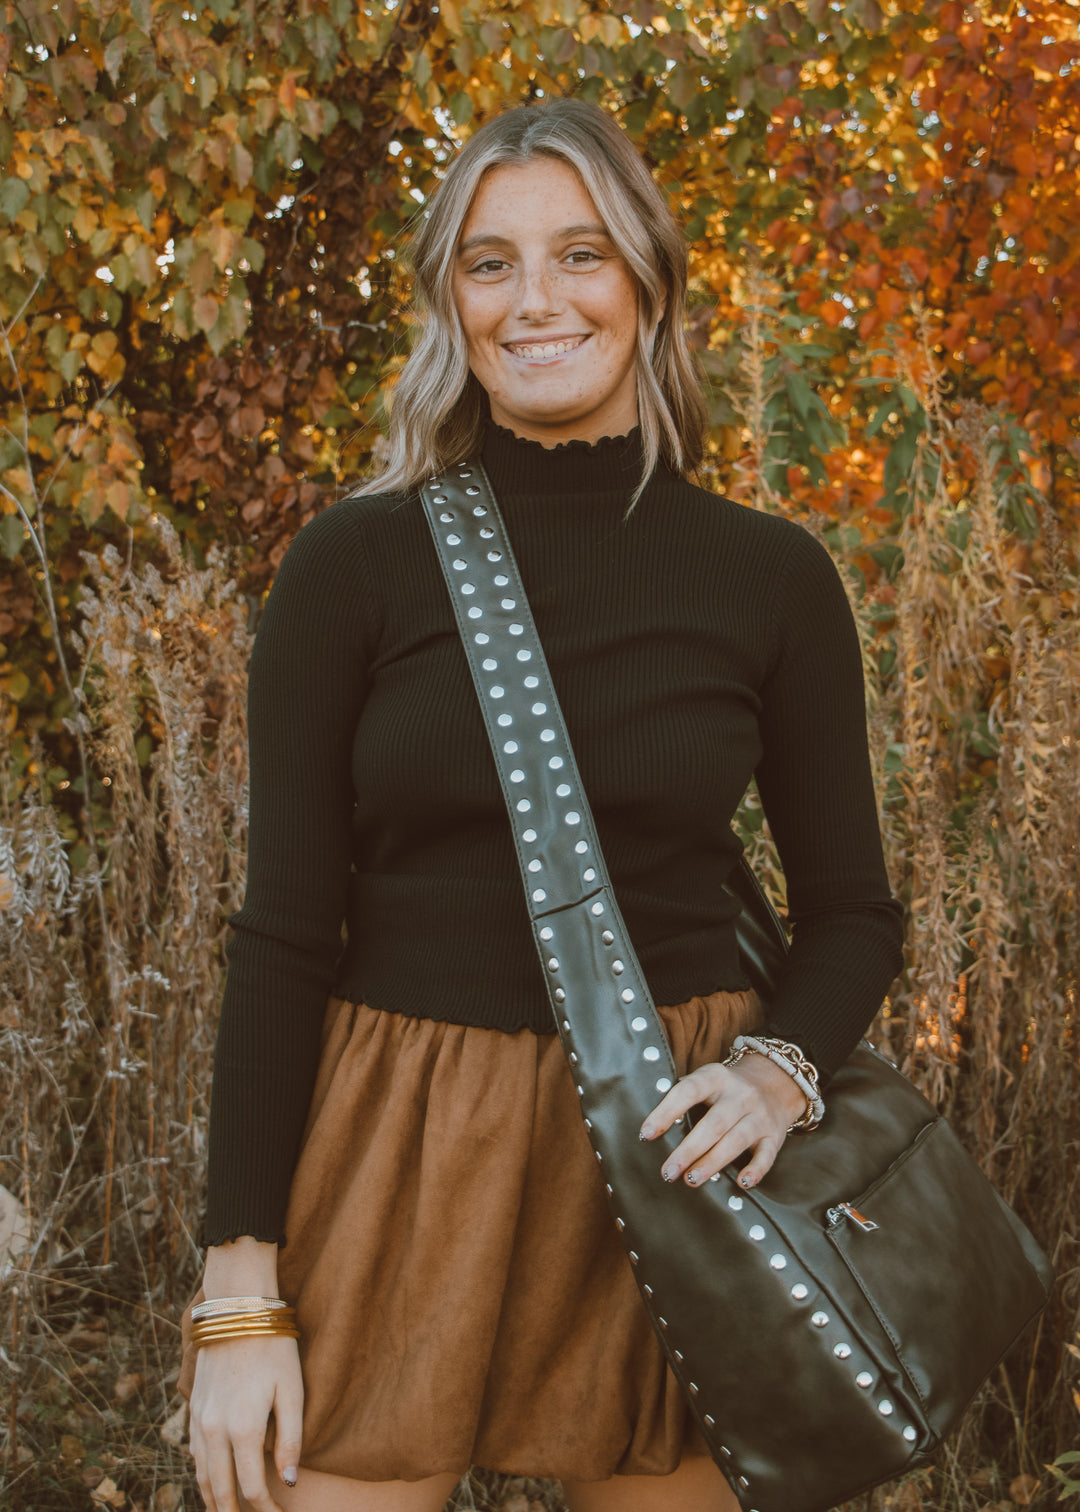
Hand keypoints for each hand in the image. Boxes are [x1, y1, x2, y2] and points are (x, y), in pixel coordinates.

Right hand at [189, 1334, 302, 1511]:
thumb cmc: (272, 1347)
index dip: (266, 1510)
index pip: (252, 1488)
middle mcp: (215, 1430)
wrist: (236, 1309)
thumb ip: (290, 1439)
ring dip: (215, 1501)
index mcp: (243, 1429)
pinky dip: (203, 1477)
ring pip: (202, 1477)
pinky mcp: (194, 1409)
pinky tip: (213, 1483)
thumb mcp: (291, 1390)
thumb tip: (290, 1483)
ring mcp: (200, 1420)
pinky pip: (194, 1455)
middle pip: (222, 1491)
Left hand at [639, 1052, 808, 1189]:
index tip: (646, 1134)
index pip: (688, 1091)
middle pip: (713, 1124)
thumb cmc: (727, 1090)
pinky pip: (766, 1155)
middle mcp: (740, 1095)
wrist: (777, 1082)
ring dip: (712, 1162)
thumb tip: (650, 1128)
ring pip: (736, 1140)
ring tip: (691, 1179)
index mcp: (716, 1077)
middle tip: (668, 1171)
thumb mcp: (708, 1080)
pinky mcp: (774, 1135)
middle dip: (689, 1150)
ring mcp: (760, 1115)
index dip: (666, 1112)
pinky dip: (755, 1170)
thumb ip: (684, 1097)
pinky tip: (741, 1183)